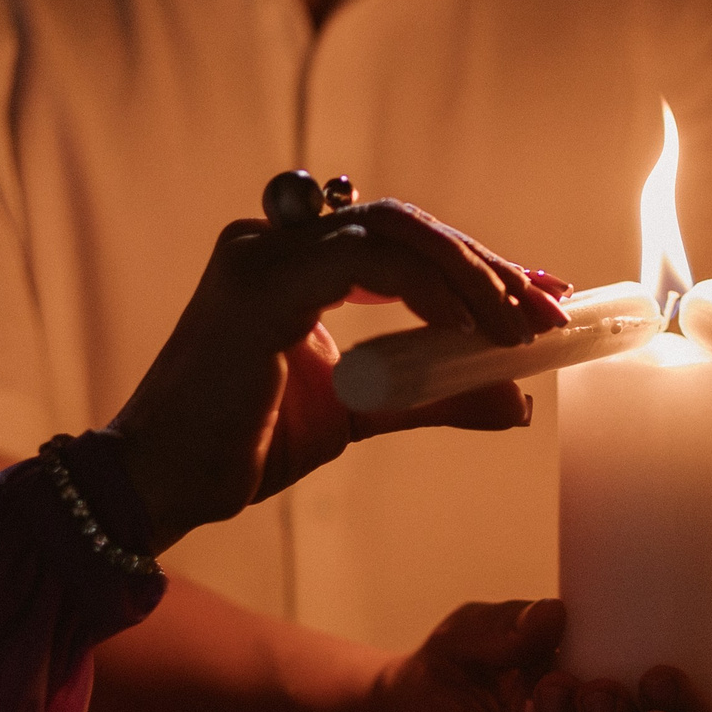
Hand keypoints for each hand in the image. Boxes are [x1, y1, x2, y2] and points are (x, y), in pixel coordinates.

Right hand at [111, 191, 570, 545]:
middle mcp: (274, 240)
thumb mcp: (363, 412)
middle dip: (486, 265)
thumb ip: (432, 394)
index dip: (475, 263)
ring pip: (393, 230)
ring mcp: (263, 253)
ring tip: (519, 327)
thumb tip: (516, 402)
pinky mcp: (259, 283)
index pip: (400, 239)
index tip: (539, 294)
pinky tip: (467, 330)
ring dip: (469, 275)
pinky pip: (367, 262)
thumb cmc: (245, 446)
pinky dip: (428, 289)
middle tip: (549, 308)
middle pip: (406, 225)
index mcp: (292, 260)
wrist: (162, 485)